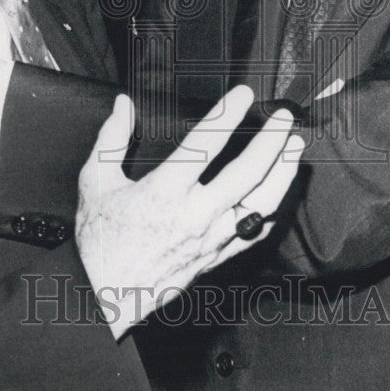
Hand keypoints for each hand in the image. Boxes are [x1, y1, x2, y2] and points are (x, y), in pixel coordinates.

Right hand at [76, 85, 304, 338]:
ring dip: (283, 172)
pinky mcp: (217, 256)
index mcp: (164, 192)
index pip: (205, 144)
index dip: (227, 114)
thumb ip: (111, 139)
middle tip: (283, 117)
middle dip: (271, 141)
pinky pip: (255, 232)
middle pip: (247, 173)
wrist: (105, 296)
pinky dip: (273, 210)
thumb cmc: (100, 241)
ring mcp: (211, 238)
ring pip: (261, 203)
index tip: (243, 94)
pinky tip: (281, 192)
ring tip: (294, 147)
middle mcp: (194, 214)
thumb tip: (122, 104)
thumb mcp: (94, 183)